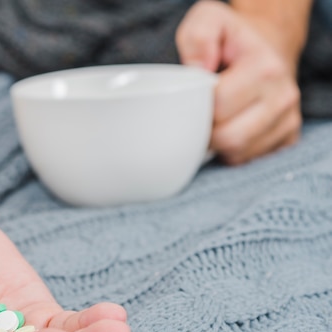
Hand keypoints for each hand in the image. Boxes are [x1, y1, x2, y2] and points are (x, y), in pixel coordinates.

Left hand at [176, 1, 301, 164]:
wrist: (266, 49)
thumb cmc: (230, 41)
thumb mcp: (209, 21)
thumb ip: (198, 37)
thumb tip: (196, 70)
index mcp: (265, 68)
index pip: (217, 107)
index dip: (196, 107)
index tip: (193, 96)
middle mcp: (283, 97)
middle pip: (227, 137)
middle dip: (204, 130)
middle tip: (197, 114)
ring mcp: (288, 121)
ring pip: (237, 154)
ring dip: (216, 144)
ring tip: (213, 121)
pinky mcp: (287, 139)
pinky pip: (248, 161)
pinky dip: (231, 152)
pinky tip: (228, 130)